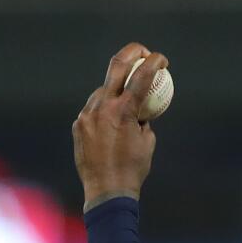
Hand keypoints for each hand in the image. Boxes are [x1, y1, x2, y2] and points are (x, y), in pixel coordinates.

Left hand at [72, 43, 168, 210]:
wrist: (107, 190)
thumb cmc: (134, 168)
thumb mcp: (148, 141)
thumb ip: (144, 120)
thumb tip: (143, 108)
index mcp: (125, 111)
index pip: (142, 76)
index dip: (155, 62)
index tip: (162, 59)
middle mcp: (104, 107)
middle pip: (117, 65)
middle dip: (133, 52)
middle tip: (143, 53)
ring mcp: (88, 114)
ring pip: (103, 90)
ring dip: (116, 90)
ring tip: (126, 102)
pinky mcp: (79, 124)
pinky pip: (93, 110)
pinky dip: (105, 111)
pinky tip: (111, 125)